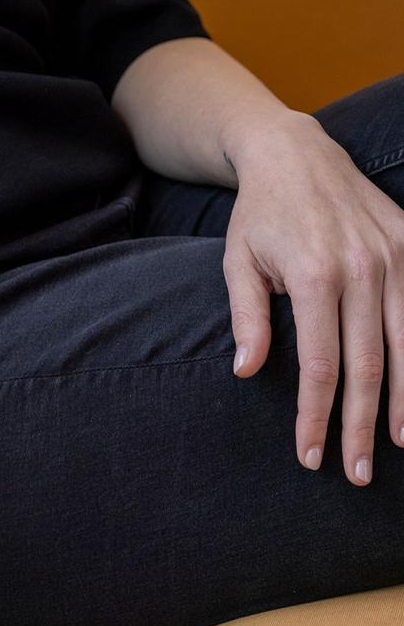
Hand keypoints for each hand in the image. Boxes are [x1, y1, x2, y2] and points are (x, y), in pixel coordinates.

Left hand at [225, 114, 403, 482]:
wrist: (294, 152)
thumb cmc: (260, 214)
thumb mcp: (238, 261)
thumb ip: (247, 318)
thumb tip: (246, 372)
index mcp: (313, 275)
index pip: (320, 365)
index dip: (317, 416)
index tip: (311, 455)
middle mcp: (360, 268)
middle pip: (368, 366)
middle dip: (361, 426)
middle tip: (358, 474)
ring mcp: (392, 257)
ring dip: (403, 403)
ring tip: (397, 444)